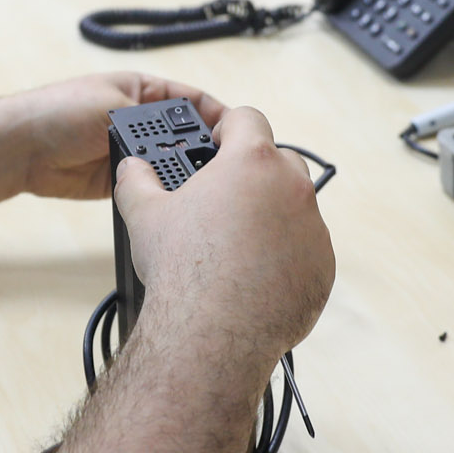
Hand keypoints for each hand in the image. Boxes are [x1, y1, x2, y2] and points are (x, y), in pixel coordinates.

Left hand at [0, 73, 226, 200]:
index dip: (220, 115)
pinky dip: (165, 193)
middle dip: (207, 149)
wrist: (20, 149)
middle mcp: (144, 121)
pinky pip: (153, 187)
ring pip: (174, 164)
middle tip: (229, 166)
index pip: (195, 101)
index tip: (242, 133)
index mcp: (145, 91)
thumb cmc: (59, 111)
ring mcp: (134, 152)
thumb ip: (154, 124)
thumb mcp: (114, 105)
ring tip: (208, 186)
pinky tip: (180, 199)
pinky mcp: (124, 180)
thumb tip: (186, 143)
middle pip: (190, 136)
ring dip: (186, 173)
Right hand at [111, 105, 333, 372]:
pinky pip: (307, 249)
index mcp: (252, 163)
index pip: (247, 118)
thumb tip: (130, 168)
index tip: (217, 144)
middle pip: (279, 160)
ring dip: (272, 215)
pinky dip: (286, 255)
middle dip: (254, 172)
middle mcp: (292, 189)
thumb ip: (137, 179)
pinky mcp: (323, 267)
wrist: (213, 334)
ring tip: (236, 243)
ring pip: (296, 207)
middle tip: (225, 196)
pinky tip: (254, 275)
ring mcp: (314, 229)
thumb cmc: (182, 270)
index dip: (229, 127)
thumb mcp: (145, 215)